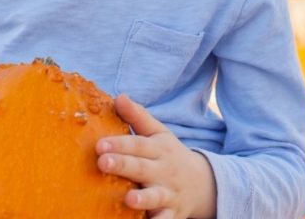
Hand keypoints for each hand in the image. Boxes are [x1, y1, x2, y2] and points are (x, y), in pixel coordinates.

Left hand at [96, 94, 216, 218]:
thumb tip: (118, 97)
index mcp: (158, 149)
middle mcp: (163, 171)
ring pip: (156, 197)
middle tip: (102, 163)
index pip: (137, 144)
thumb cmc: (169, 154)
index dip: (119, 144)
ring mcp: (169, 194)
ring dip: (143, 199)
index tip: (99, 144)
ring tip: (129, 199)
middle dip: (123, 165)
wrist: (204, 183)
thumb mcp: (158, 133)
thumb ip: (137, 116)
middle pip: (142, 167)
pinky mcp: (173, 215)